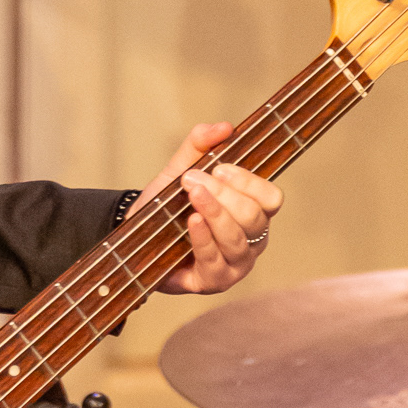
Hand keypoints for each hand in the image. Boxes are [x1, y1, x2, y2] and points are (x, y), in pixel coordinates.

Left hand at [143, 123, 281, 294]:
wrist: (136, 239)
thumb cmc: (167, 207)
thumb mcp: (180, 171)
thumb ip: (199, 146)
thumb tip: (224, 126)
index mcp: (252, 212)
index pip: (271, 198)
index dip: (250, 182)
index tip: (220, 168)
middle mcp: (251, 240)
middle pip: (253, 216)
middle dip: (224, 194)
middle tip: (194, 180)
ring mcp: (236, 264)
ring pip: (237, 238)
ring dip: (214, 212)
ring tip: (192, 195)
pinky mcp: (215, 281)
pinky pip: (216, 260)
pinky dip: (204, 238)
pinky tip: (192, 221)